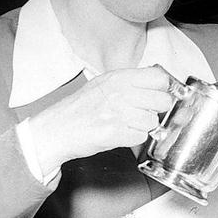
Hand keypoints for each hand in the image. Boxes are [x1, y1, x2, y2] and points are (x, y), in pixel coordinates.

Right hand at [25, 66, 177, 173]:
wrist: (54, 130)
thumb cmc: (78, 108)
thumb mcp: (103, 84)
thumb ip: (130, 81)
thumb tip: (158, 81)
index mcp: (118, 78)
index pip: (159, 78)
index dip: (162, 89)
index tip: (158, 94)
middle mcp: (120, 93)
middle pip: (163, 101)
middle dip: (156, 110)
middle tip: (142, 112)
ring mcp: (118, 113)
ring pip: (153, 121)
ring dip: (143, 126)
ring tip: (125, 124)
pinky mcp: (115, 133)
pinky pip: (141, 137)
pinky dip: (133, 138)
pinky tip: (120, 134)